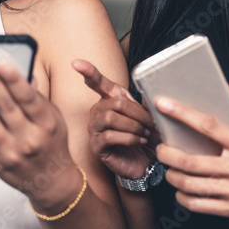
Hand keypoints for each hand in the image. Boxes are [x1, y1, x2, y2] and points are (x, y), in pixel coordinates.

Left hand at [0, 59, 82, 213]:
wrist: (52, 182)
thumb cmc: (53, 146)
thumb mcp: (54, 119)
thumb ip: (37, 98)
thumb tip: (23, 74)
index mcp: (47, 124)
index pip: (28, 98)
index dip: (14, 80)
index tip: (2, 63)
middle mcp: (31, 139)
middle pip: (7, 108)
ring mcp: (13, 153)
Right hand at [72, 59, 156, 179]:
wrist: (148, 165)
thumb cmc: (148, 138)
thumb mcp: (151, 118)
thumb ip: (147, 103)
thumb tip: (150, 92)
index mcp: (110, 101)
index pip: (97, 83)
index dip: (88, 72)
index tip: (77, 63)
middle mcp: (98, 112)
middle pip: (115, 102)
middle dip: (137, 113)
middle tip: (152, 124)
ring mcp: (95, 129)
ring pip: (110, 118)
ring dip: (134, 126)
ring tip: (146, 134)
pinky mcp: (97, 146)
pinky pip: (109, 136)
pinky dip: (129, 138)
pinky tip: (139, 142)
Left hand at [154, 80, 228, 224]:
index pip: (208, 126)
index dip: (182, 114)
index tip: (163, 104)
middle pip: (190, 161)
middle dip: (167, 154)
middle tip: (161, 148)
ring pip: (191, 184)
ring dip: (172, 177)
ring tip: (169, 170)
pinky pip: (199, 205)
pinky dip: (183, 198)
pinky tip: (181, 190)